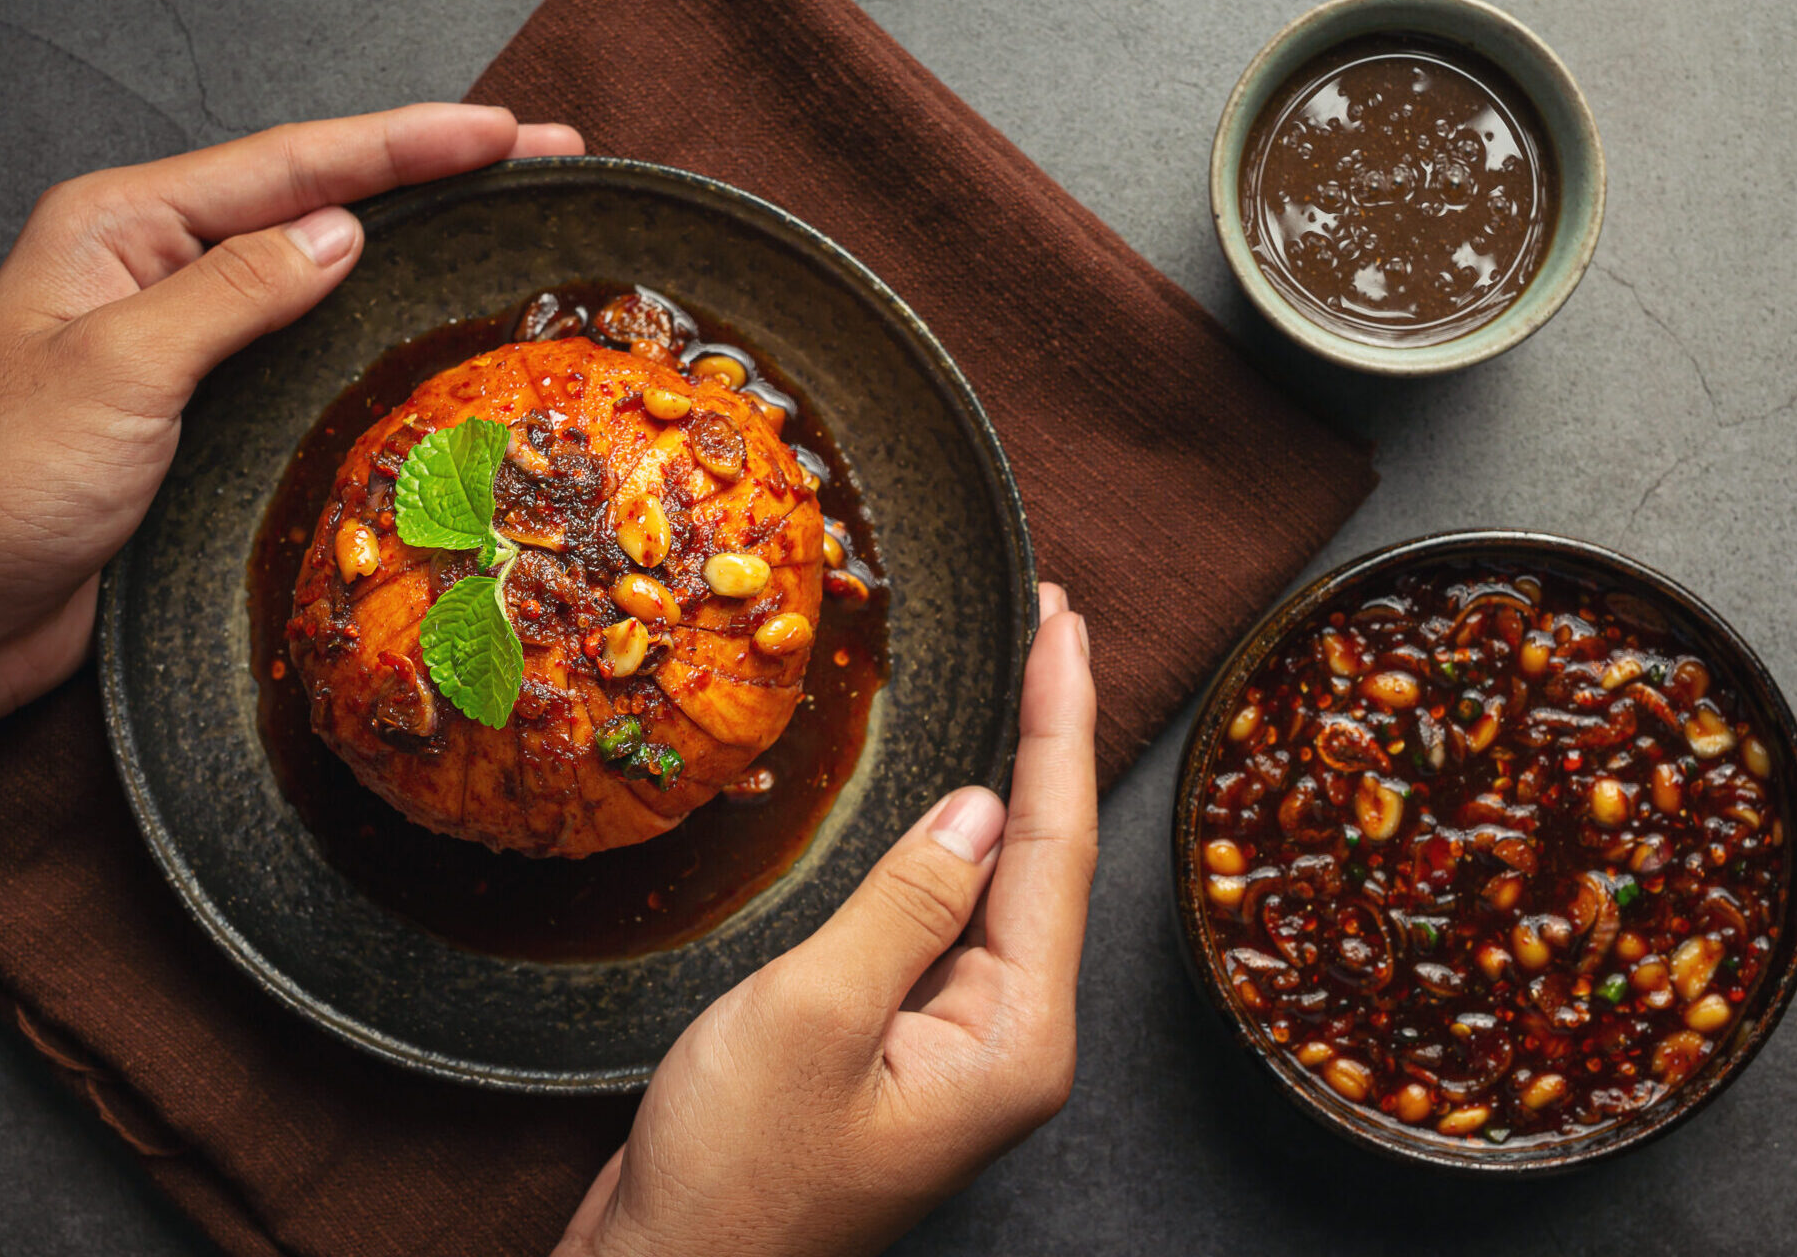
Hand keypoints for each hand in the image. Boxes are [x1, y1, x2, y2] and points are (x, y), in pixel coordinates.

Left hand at [0, 104, 581, 739]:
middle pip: (315, 199)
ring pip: (316, 270)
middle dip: (431, 176)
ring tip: (508, 223)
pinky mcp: (195, 409)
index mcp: (117, 227)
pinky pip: (301, 347)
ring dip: (413, 245)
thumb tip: (341, 231)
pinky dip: (370, 326)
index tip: (506, 131)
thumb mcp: (119, 371)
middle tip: (543, 158)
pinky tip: (423, 326)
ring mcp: (175, 338)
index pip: (290, 164)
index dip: (408, 144)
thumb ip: (233, 292)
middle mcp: (149, 266)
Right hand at [557, 585, 1097, 1256]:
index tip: (1064, 622)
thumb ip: (906, 902)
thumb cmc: (732, 1176)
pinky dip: (942, 850)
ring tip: (1018, 677)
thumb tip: (980, 809)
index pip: (1057, 850)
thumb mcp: (813, 1014)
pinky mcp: (904, 1053)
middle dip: (1048, 738)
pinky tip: (940, 802)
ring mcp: (958, 1052)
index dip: (1061, 725)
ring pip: (995, 892)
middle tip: (1049, 620)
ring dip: (1003, 786)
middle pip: (1045, 863)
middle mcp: (1008, 1046)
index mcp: (1015, 1042)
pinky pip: (941, 927)